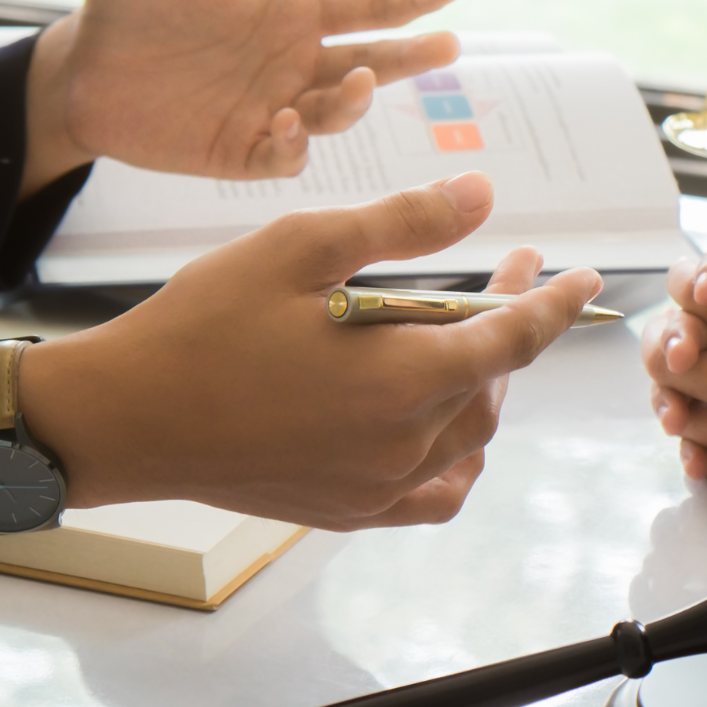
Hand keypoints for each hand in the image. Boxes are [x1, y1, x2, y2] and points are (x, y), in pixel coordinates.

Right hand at [0, 172, 602, 548]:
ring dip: (484, 385)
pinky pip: (433, 494)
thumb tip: (480, 196)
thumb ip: (401, 224)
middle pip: (492, 385)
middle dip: (509, 326)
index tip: (581, 275)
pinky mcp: (344, 511)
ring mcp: (375, 487)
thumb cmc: (204, 324)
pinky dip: (456, 458)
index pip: (512, 340)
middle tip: (504, 273)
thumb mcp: (302, 248)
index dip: (553, 304)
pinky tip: (447, 428)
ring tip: (471, 335)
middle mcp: (403, 445)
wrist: (124, 418)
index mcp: (403, 379)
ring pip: (469, 439)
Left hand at [19, 0, 465, 194]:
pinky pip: (285, 156)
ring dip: (353, 100)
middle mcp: (292, 61)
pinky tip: (288, 123)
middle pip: (371, 61)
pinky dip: (297, 144)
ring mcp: (273, 108)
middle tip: (448, 45)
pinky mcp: (241, 150)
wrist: (78, 67)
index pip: (368, 5)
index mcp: (291, 11)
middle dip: (411, 56)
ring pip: (337, 111)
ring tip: (355, 83)